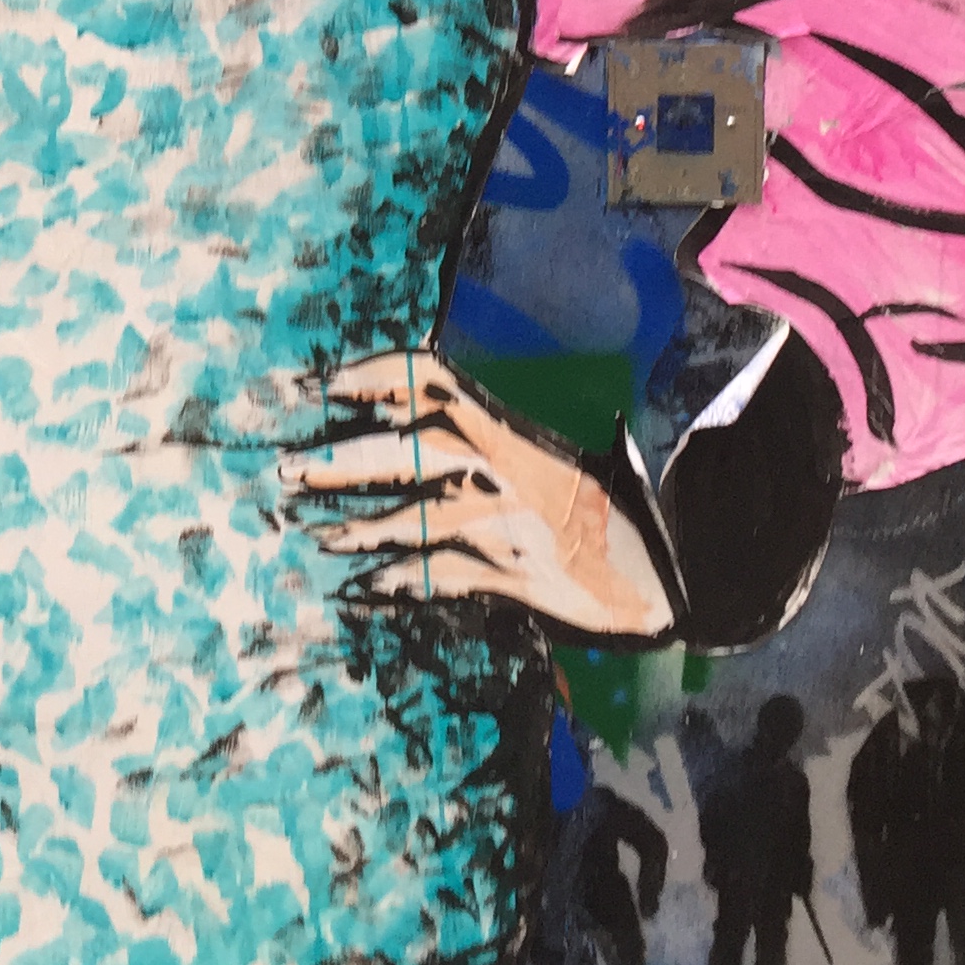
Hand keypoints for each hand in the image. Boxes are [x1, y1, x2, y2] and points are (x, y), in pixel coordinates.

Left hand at [285, 351, 674, 642]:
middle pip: (418, 451)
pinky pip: (454, 577)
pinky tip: (372, 586)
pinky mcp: (523, 578)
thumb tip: (422, 408)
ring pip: (427, 519)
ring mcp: (515, 526)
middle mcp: (511, 470)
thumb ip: (492, 434)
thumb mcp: (551, 456)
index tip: (325, 384)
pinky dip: (410, 580)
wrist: (672, 568)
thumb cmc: (605, 509)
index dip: (378, 378)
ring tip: (318, 534)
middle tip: (291, 470)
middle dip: (349, 459)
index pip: (436, 383)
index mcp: (515, 430)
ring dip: (367, 527)